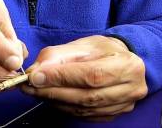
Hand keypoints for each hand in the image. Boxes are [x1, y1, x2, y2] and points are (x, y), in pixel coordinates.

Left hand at [22, 35, 146, 119]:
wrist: (123, 61)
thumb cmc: (102, 50)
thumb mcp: (81, 45)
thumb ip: (57, 56)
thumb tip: (35, 72)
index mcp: (127, 65)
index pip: (91, 75)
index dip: (61, 77)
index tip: (36, 76)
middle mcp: (130, 89)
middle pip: (86, 97)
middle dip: (53, 92)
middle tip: (30, 87)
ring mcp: (123, 105)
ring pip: (83, 109)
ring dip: (55, 101)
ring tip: (36, 92)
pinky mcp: (113, 115)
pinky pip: (84, 116)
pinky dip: (64, 108)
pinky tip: (52, 99)